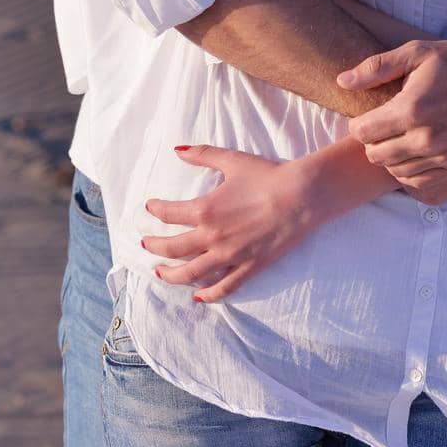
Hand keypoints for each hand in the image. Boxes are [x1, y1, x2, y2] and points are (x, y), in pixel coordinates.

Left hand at [141, 144, 321, 302]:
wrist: (301, 196)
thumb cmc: (267, 176)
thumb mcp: (232, 161)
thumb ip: (202, 155)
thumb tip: (178, 150)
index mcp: (205, 210)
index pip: (168, 214)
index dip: (155, 210)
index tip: (149, 208)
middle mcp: (212, 237)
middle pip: (173, 248)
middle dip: (154, 247)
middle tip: (145, 245)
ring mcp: (230, 255)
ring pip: (191, 274)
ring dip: (171, 275)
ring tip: (160, 274)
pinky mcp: (249, 266)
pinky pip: (224, 287)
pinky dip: (208, 294)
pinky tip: (198, 296)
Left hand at [338, 38, 446, 190]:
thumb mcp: (417, 53)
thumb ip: (376, 67)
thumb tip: (341, 81)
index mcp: (412, 108)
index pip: (364, 131)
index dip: (358, 124)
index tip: (364, 116)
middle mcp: (427, 137)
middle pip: (376, 154)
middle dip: (371, 142)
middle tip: (378, 129)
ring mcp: (445, 155)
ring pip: (395, 170)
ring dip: (388, 158)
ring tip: (394, 140)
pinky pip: (419, 180)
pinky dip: (407, 171)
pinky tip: (410, 153)